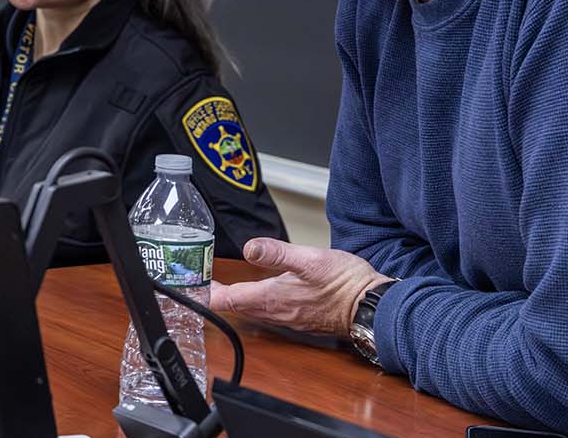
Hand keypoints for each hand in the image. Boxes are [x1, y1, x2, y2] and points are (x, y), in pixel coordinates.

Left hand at [207, 238, 388, 336]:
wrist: (373, 306)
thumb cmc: (344, 283)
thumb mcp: (309, 259)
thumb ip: (276, 253)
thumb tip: (249, 248)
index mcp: (271, 298)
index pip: (226, 300)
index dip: (207, 292)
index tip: (193, 281)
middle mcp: (276, 313)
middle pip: (235, 308)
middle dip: (217, 296)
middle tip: (203, 281)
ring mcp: (288, 319)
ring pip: (251, 312)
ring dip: (235, 301)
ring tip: (224, 287)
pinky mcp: (300, 319)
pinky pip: (268, 314)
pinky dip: (254, 304)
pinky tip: (259, 294)